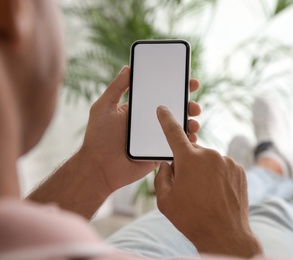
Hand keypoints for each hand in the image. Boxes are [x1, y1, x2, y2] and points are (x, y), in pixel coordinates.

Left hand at [78, 66, 200, 193]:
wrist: (99, 168)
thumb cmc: (98, 137)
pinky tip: (191, 139)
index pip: (161, 94)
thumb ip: (116, 88)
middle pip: (175, 110)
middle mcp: (150, 122)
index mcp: (139, 109)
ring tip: (193, 122)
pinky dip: (187, 142)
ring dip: (191, 123)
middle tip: (194, 105)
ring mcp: (156, 138)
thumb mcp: (104, 107)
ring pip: (179, 127)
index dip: (177, 87)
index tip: (190, 82)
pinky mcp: (159, 153)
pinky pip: (177, 146)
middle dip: (189, 105)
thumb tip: (128, 68)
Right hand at [154, 106, 261, 257]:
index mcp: (188, 159)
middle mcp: (209, 155)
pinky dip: (217, 176)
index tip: (163, 109)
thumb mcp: (165, 200)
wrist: (224, 234)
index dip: (166, 119)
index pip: (174, 132)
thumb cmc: (191, 218)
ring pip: (208, 160)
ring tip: (205, 194)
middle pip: (192, 152)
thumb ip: (162, 176)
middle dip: (187, 164)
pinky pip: (222, 167)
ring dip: (204, 171)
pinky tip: (217, 193)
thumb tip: (167, 165)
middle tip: (188, 187)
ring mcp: (227, 161)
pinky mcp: (239, 169)